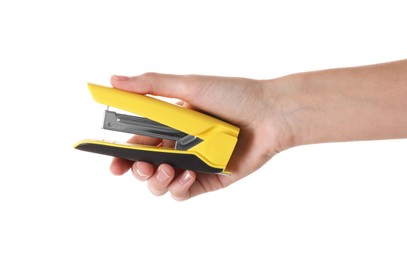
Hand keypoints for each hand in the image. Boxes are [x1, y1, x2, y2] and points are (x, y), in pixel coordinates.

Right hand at [109, 73, 294, 199]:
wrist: (270, 113)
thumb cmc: (233, 95)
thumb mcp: (189, 85)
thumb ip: (151, 85)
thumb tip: (114, 80)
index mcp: (170, 125)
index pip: (137, 143)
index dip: (120, 154)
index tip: (110, 160)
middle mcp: (179, 145)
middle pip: (145, 167)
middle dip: (136, 170)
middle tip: (142, 164)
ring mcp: (193, 164)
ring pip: (161, 184)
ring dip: (157, 180)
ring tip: (169, 167)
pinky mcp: (209, 179)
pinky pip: (184, 193)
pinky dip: (179, 187)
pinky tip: (187, 173)